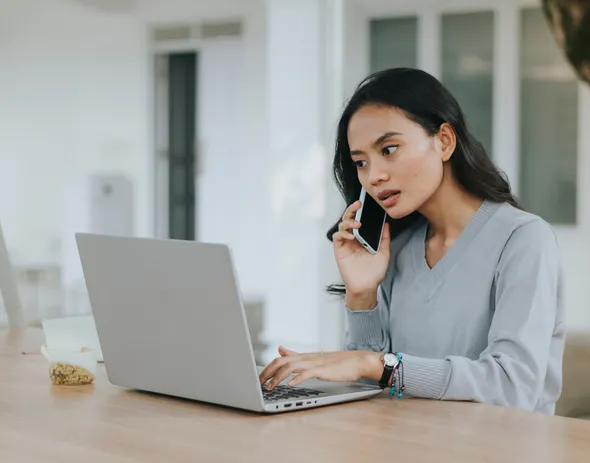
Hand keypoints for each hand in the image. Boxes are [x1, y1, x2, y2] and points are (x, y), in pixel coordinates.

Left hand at [259, 346, 381, 389]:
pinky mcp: (322, 370)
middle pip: (281, 362)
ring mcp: (314, 363)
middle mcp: (306, 358)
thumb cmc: (337, 363)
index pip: (280, 359)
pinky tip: (290, 384)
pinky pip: (307, 373)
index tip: (258, 378)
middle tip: (258, 384)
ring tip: (270, 387)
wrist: (357, 361)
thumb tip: (280, 349)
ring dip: (278, 377)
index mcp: (303, 356)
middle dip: (267, 372)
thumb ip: (296, 355)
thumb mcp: (313, 358)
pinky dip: (297, 378)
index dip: (267, 368)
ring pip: (290, 366)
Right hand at [332, 200, 390, 296]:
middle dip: (352, 210)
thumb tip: (386, 224)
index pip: (359, 220)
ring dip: (348, 222)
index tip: (364, 204)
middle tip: (357, 205)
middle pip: (349, 219)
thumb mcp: (384, 253)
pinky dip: (343, 233)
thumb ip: (384, 238)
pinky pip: (337, 237)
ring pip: (342, 226)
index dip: (360, 212)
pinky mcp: (340, 250)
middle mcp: (353, 239)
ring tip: (356, 225)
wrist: (367, 286)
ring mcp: (346, 244)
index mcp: (363, 238)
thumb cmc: (375, 272)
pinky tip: (350, 236)